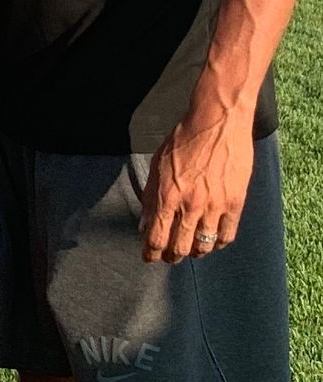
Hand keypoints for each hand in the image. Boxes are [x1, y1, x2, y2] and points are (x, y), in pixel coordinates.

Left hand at [139, 112, 254, 263]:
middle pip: (180, 248)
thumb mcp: (158, 165)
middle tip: (168, 258)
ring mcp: (215, 206)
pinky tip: (213, 242)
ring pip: (204, 246)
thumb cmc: (183, 140)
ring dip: (195, 253)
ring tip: (190, 251)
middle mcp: (190, 206)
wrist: (216, 123)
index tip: (148, 258)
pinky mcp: (235, 203)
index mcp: (167, 196)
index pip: (156, 238)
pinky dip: (218, 244)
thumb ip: (151, 196)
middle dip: (171, 257)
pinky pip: (227, 235)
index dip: (151, 253)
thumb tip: (145, 223)